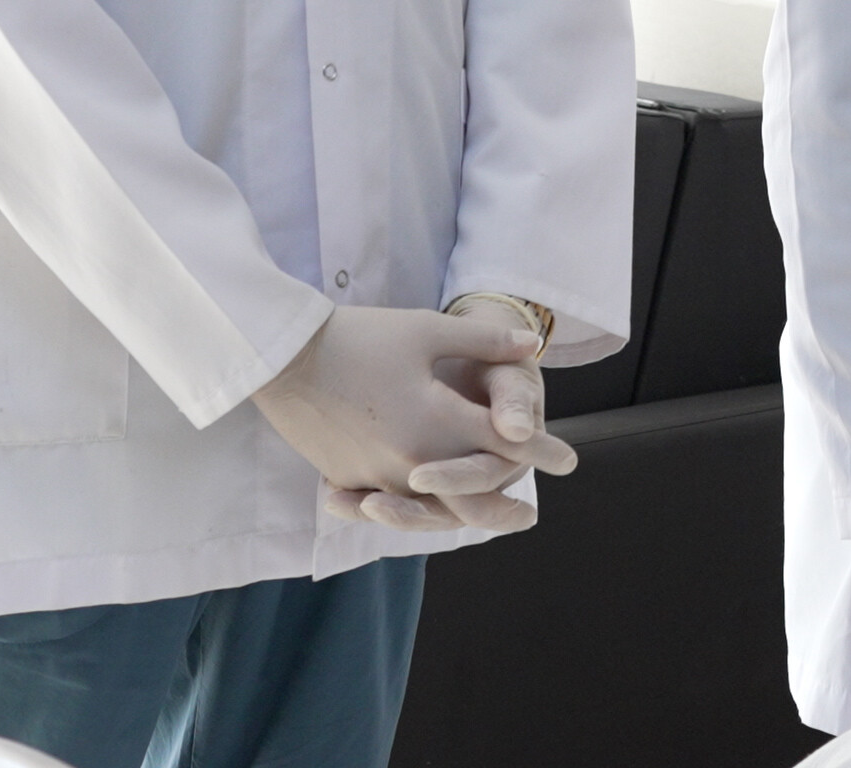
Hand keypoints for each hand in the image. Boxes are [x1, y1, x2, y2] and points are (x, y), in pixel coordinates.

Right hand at [251, 305, 575, 534]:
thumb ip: (482, 342)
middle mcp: (410, 458)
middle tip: (531, 516)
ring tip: (481, 520)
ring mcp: (375, 475)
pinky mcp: (346, 478)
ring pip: (429, 510)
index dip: (541, 450)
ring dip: (462, 516)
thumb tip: (531, 347)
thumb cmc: (358, 336)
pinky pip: (387, 507)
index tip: (569, 459)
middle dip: (505, 508)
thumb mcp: (425, 330)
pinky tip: (423, 512)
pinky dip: (412, 513)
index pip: (503, 442)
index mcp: (436, 421)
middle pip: (471, 497)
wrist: (280, 356)